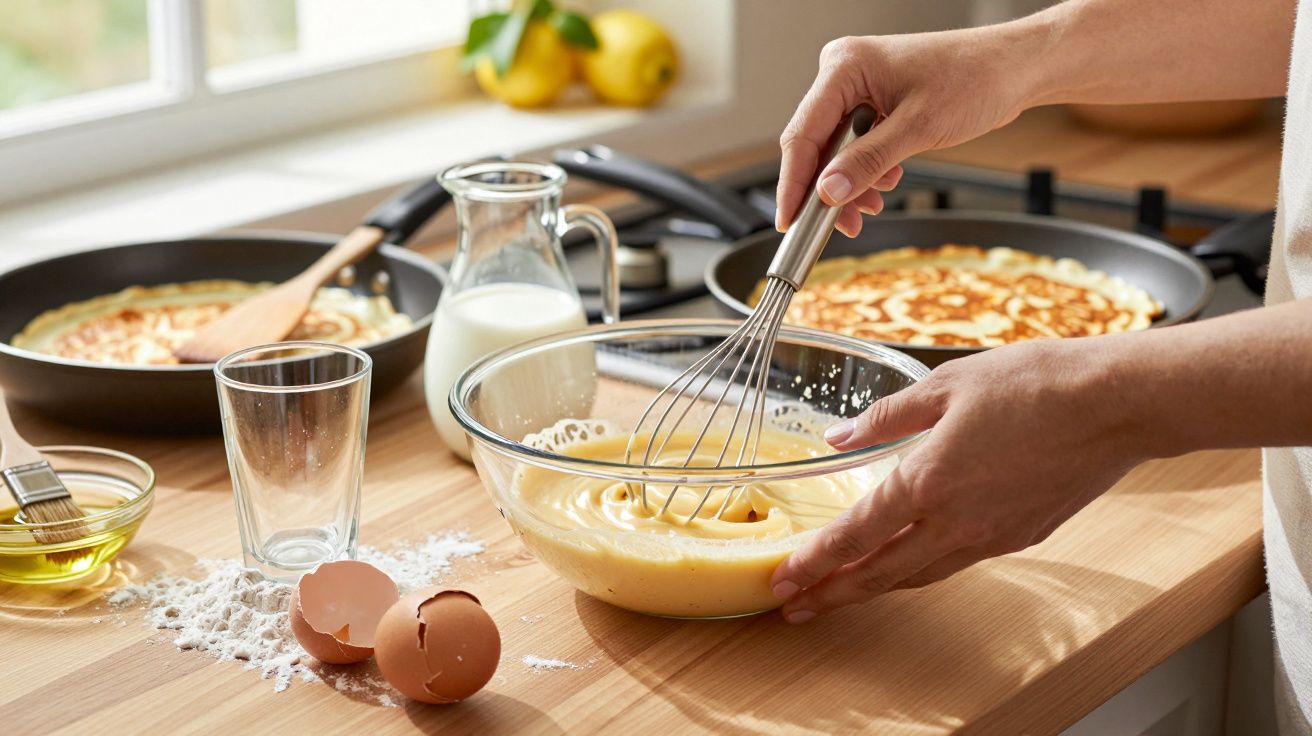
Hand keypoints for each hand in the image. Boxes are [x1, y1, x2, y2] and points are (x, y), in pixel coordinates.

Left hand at [769, 338, 1148, 622]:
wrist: (1115, 405)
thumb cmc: (1035, 383)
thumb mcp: (947, 384)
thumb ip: (887, 416)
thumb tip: (839, 437)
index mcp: (928, 480)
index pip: (855, 535)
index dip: (814, 562)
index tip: (783, 580)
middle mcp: (955, 521)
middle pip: (879, 573)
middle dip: (832, 594)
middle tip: (795, 607)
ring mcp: (991, 536)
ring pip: (918, 576)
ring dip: (873, 589)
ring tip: (841, 595)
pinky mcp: (1021, 536)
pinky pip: (956, 563)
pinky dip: (921, 571)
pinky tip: (908, 565)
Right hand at [777, 29, 1037, 236]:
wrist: (1016, 69)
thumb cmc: (976, 79)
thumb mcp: (918, 128)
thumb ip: (867, 162)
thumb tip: (828, 193)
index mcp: (844, 66)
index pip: (802, 133)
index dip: (793, 183)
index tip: (790, 221)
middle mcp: (844, 73)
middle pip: (815, 144)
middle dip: (827, 189)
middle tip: (837, 226)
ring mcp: (858, 88)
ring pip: (835, 150)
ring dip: (849, 184)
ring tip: (871, 207)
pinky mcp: (874, 102)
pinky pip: (855, 145)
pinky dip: (865, 171)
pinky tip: (884, 184)